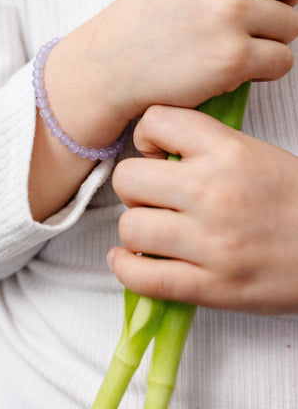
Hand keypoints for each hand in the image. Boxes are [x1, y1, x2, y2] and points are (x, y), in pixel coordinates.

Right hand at [85, 0, 297, 121]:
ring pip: (293, 23)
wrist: (113, 61)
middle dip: (283, 1)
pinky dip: (265, 68)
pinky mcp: (233, 57)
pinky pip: (284, 59)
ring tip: (234, 41)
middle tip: (251, 17)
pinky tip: (233, 65)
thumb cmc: (154, 14)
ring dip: (272, 38)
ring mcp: (228, 13)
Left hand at [109, 105, 297, 313]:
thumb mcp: (255, 153)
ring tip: (152, 231)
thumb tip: (155, 151)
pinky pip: (144, 277)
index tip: (157, 153)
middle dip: (135, 187)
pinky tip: (132, 261)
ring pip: (130, 227)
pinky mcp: (212, 287)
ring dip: (136, 230)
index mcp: (228, 151)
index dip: (146, 136)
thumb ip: (205, 146)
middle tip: (154, 196)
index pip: (154, 121)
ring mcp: (211, 242)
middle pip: (129, 178)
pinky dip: (128, 270)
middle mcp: (214, 192)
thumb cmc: (295, 201)